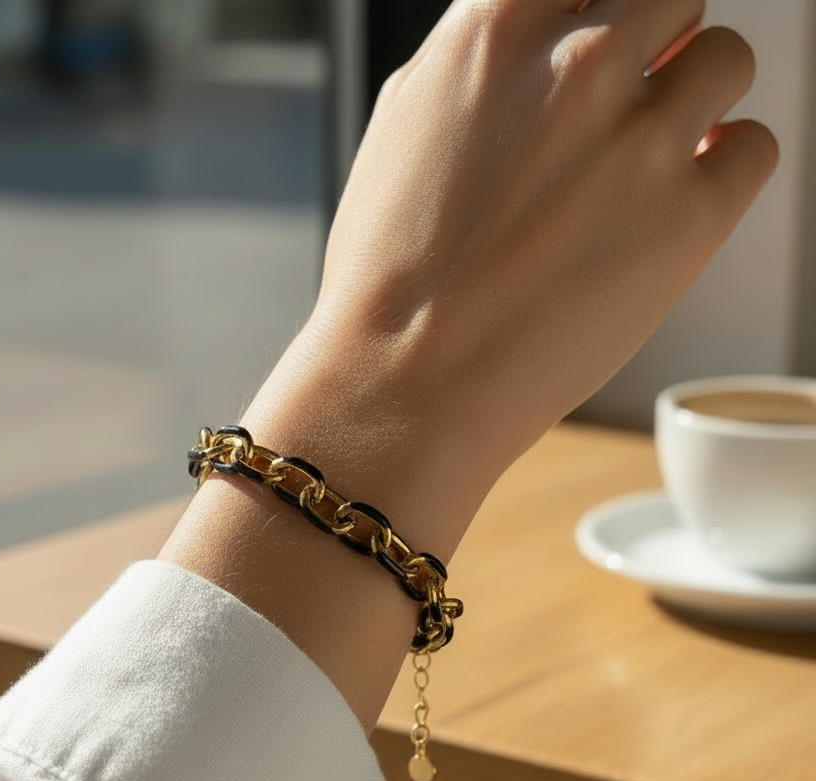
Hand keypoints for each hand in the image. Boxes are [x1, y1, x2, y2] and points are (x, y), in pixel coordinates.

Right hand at [249, 0, 776, 549]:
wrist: (406, 380)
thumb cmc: (388, 277)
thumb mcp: (400, 134)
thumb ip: (473, 71)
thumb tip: (528, 45)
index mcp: (495, 30)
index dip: (594, 11)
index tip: (599, 41)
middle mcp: (579, 60)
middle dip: (653, 42)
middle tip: (628, 103)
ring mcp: (643, 134)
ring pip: (726, 57)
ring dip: (697, 99)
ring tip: (650, 163)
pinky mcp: (691, 215)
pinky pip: (756, 147)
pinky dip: (726, 168)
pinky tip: (679, 203)